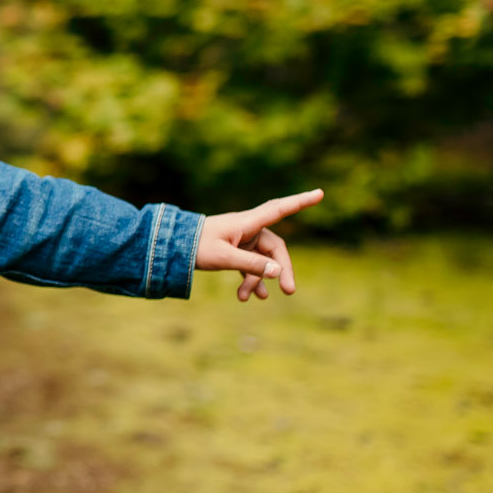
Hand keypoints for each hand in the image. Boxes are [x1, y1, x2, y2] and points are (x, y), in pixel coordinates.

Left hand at [195, 189, 323, 301]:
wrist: (172, 247)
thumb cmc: (196, 247)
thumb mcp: (223, 257)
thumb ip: (251, 265)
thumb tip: (278, 271)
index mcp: (247, 223)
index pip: (279, 209)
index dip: (300, 202)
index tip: (320, 193)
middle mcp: (248, 229)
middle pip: (275, 249)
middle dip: (282, 269)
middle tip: (289, 291)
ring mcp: (242, 240)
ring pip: (262, 261)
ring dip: (258, 280)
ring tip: (249, 299)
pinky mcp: (235, 251)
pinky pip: (250, 266)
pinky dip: (250, 280)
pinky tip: (247, 297)